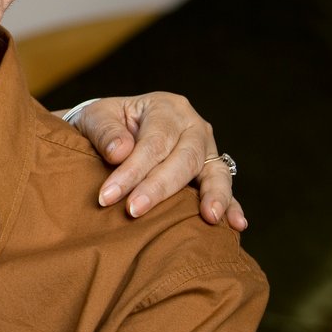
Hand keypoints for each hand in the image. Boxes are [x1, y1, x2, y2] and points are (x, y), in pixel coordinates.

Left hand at [68, 93, 246, 229]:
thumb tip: (120, 152)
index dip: (132, 170)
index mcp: (166, 108)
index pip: (153, 142)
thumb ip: (105, 132)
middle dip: (159, 187)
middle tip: (134, 210)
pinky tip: (237, 223)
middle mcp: (192, 126)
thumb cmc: (104, 124)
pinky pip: (223, 187)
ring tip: (210, 218)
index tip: (108, 196)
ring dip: (212, 196)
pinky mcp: (211, 169)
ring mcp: (206, 148)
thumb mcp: (95, 118)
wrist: (112, 129)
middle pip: (184, 158)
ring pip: (214, 172)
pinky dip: (231, 204)